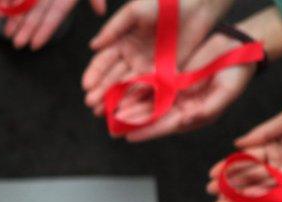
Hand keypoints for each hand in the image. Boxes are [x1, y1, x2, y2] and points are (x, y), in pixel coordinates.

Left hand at [1, 0, 105, 49]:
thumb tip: (101, 12)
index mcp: (64, 0)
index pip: (54, 17)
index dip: (44, 31)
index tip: (35, 45)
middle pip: (36, 14)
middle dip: (26, 29)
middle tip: (16, 44)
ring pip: (25, 6)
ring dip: (15, 19)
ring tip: (6, 33)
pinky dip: (8, 2)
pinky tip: (1, 12)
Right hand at [82, 0, 231, 115]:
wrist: (195, 4)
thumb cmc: (162, 2)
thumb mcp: (133, 12)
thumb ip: (113, 29)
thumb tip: (93, 46)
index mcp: (122, 42)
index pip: (103, 61)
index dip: (94, 73)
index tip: (87, 86)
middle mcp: (132, 57)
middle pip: (113, 77)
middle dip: (101, 91)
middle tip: (91, 104)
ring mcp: (148, 66)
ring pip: (128, 86)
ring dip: (115, 99)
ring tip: (102, 111)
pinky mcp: (165, 72)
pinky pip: (149, 88)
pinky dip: (138, 98)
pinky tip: (127, 108)